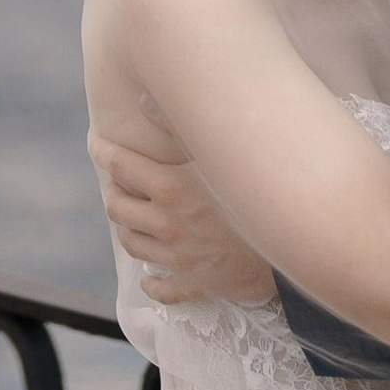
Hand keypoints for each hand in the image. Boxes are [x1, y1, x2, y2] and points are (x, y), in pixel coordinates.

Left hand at [90, 132, 276, 304]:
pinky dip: (153, 282)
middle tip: (120, 181)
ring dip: (126, 227)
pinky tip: (151, 275)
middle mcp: (167, 224)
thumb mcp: (218, 153)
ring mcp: (178, 259)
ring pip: (131, 244)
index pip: (119, 165)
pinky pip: (162, 289)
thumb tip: (144, 100)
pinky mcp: (195, 284)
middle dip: (114, 190)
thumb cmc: (258, 191)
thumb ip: (178, 124)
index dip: (102, 151)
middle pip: (117, 207)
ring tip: (133, 216)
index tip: (95, 144)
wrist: (294, 245)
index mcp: (169, 189)